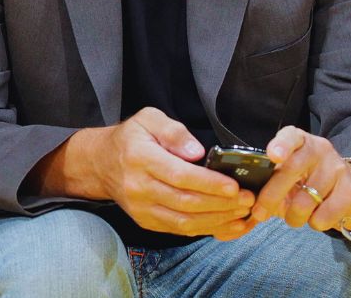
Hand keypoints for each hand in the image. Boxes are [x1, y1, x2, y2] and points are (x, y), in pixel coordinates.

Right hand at [103, 108, 256, 239]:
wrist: (102, 164)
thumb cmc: (132, 138)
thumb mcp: (149, 119)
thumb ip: (174, 131)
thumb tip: (197, 152)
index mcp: (140, 158)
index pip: (179, 175)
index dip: (209, 183)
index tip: (234, 186)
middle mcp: (139, 187)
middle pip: (185, 202)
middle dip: (221, 204)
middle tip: (248, 199)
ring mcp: (141, 208)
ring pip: (184, 221)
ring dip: (217, 219)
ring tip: (242, 212)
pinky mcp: (146, 221)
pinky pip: (179, 230)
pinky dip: (205, 229)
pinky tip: (226, 223)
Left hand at [250, 126, 350, 231]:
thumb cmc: (309, 181)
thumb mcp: (290, 175)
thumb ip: (271, 181)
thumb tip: (250, 200)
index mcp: (300, 141)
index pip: (291, 136)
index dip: (281, 145)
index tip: (273, 156)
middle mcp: (319, 149)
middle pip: (292, 169)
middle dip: (271, 196)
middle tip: (260, 213)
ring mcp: (337, 168)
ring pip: (306, 200)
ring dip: (293, 216)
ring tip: (294, 218)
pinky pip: (323, 216)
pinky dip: (314, 223)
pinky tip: (316, 218)